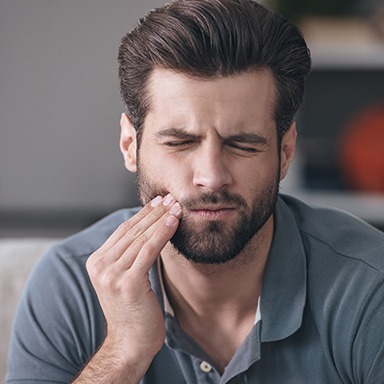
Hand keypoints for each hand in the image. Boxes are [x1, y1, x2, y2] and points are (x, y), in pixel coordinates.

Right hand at [84, 194, 181, 376]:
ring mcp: (112, 274)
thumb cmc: (134, 310)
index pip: (123, 230)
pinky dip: (162, 234)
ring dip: (161, 219)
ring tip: (176, 206)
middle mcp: (100, 265)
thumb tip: (149, 230)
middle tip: (171, 198)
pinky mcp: (128, 282)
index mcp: (97, 262)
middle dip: (154, 212)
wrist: (130, 343)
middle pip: (132, 231)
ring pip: (141, 238)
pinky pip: (149, 250)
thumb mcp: (126, 278)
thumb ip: (129, 256)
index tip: (159, 201)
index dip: (143, 214)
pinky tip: (173, 222)